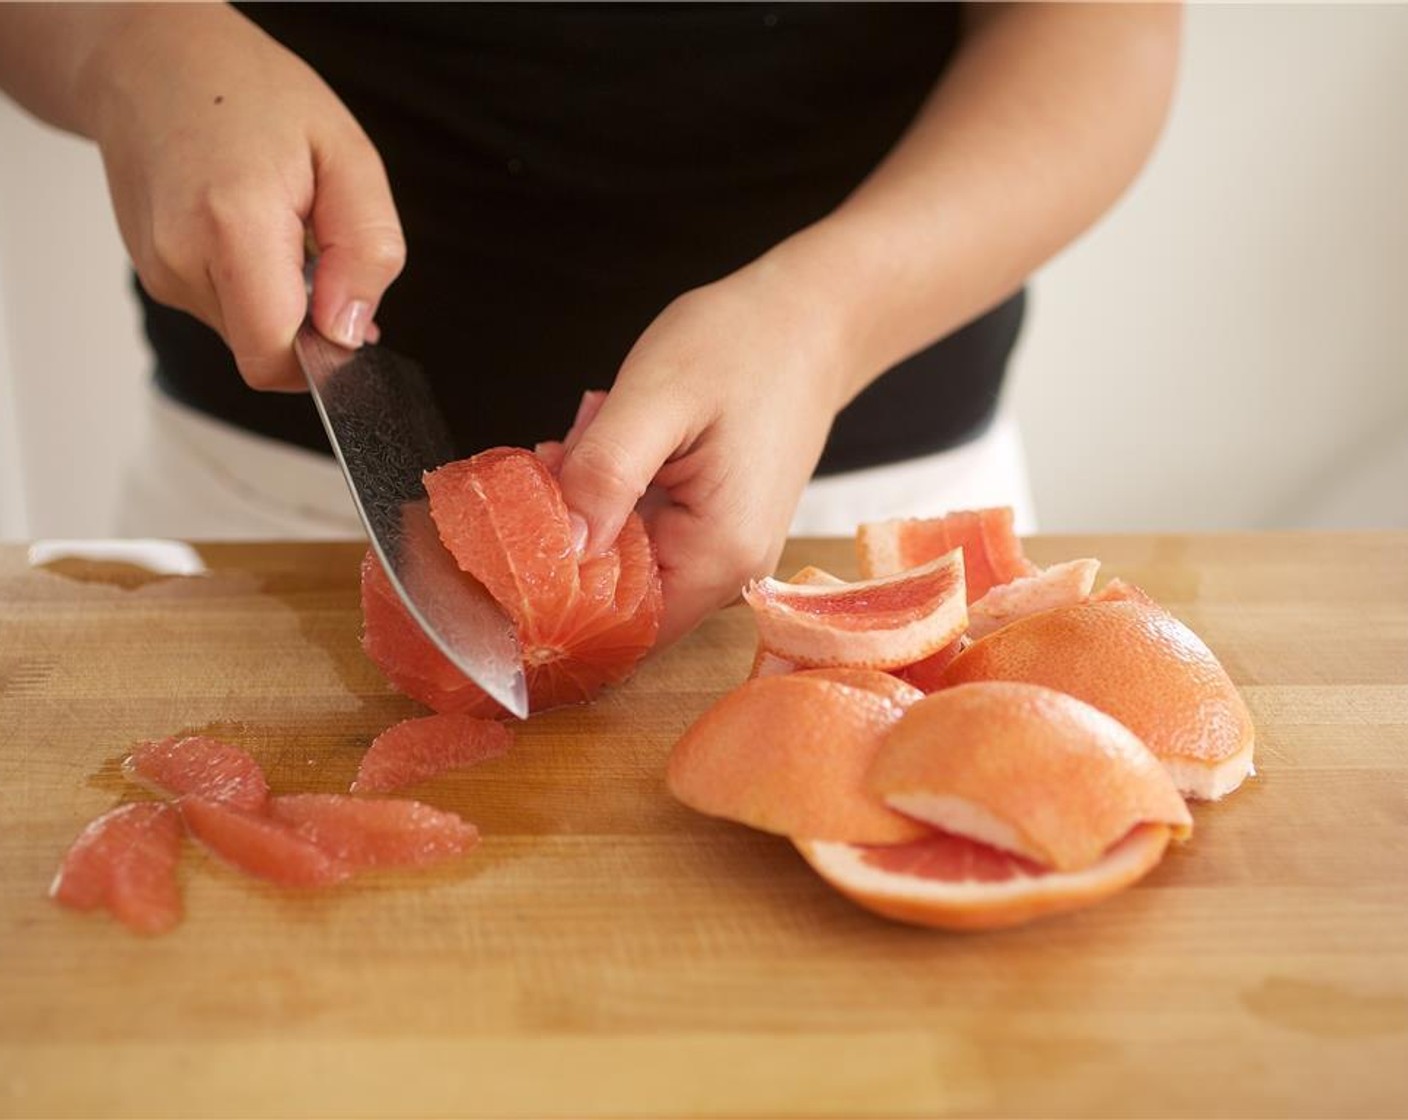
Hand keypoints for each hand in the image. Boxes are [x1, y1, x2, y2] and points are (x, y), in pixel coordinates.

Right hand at [85, 6, 403, 388]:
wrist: (149, 58)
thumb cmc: (248, 92)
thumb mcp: (346, 155)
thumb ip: (365, 249)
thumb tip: (351, 330)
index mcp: (232, 226)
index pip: (275, 357)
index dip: (323, 358)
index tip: (350, 322)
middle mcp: (181, 258)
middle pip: (264, 351)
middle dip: (308, 324)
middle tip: (321, 250)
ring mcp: (160, 271)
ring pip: (246, 333)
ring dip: (281, 300)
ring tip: (281, 224)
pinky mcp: (156, 273)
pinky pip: (225, 308)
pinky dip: (254, 286)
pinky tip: (253, 228)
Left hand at [557, 260, 848, 647]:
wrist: (809, 322)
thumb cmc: (743, 348)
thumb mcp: (657, 398)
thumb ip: (605, 474)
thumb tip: (560, 546)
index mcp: (719, 555)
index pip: (618, 627)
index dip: (557, 595)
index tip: (521, 531)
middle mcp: (728, 573)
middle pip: (614, 596)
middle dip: (570, 534)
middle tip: (562, 454)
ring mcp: (724, 555)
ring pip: (622, 564)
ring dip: (589, 509)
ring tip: (595, 436)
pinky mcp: (715, 532)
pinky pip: (643, 537)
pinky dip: (613, 497)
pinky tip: (617, 443)